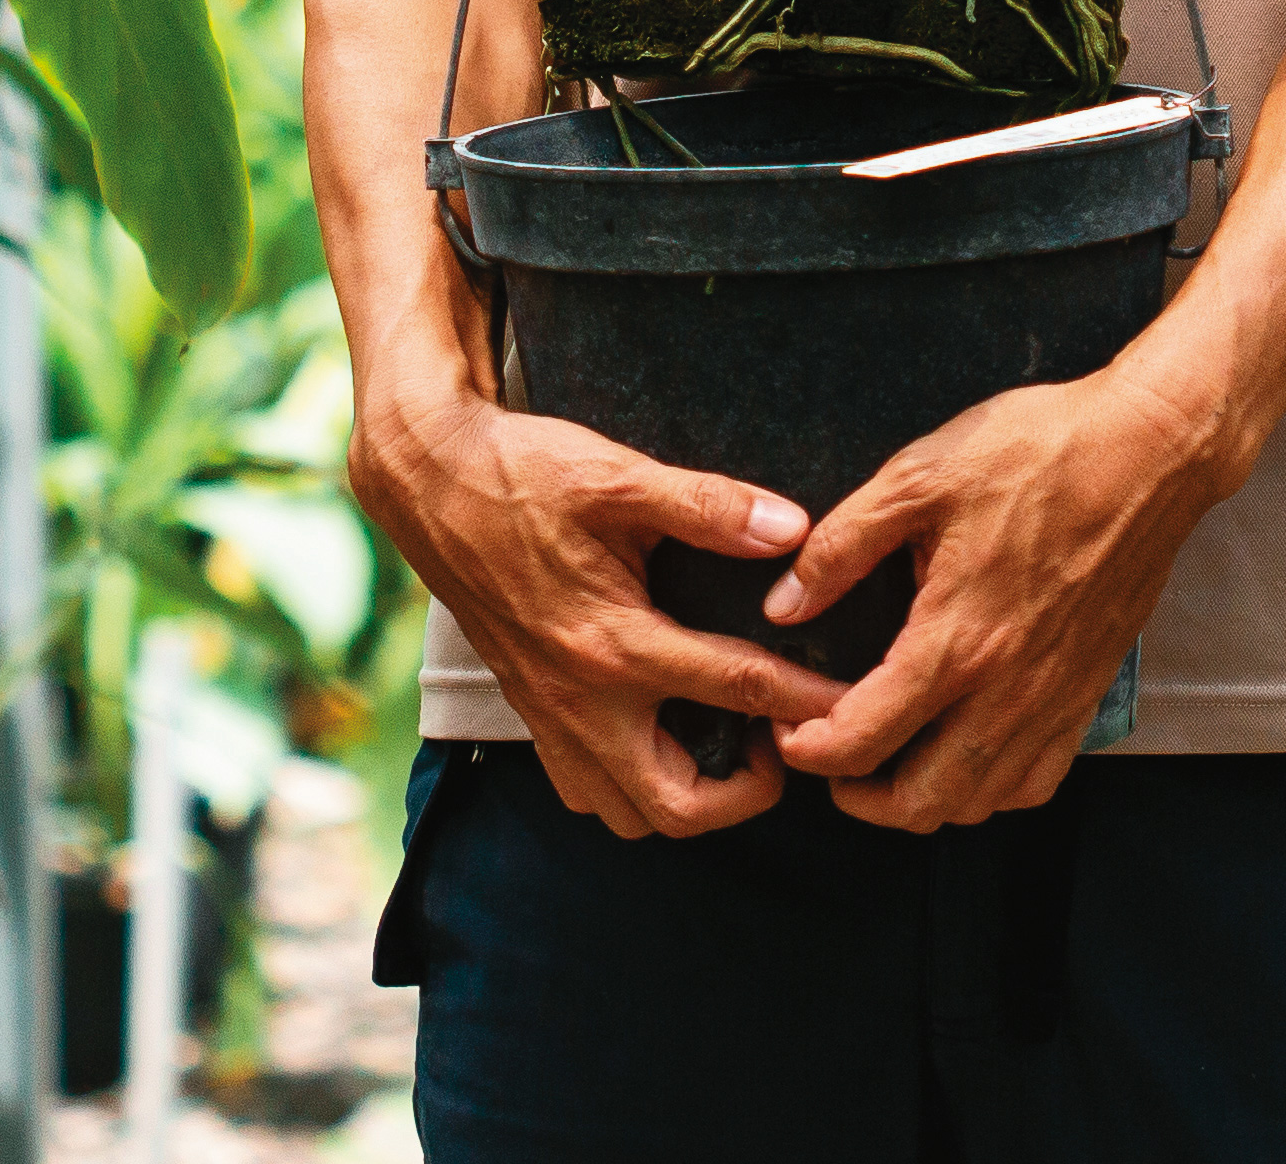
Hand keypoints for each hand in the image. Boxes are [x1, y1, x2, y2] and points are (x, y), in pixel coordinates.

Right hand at [351, 386, 834, 838]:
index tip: (855, 705)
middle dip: (747, 793)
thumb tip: (793, 528)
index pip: (736, 690)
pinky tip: (662, 735)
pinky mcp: (530, 713)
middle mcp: (582, 700)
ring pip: (628, 813)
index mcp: (614, 644)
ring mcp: (551, 716)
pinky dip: (631, 788)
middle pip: (679, 806)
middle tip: (784, 743)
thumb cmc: (523, 473)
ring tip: (729, 743)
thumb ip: (709, 506)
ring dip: (687, 798)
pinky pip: (586, 791)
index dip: (807, 702)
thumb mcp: (618, 476)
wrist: (430, 485)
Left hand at [766, 368, 1234, 829]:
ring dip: (924, 800)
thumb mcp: (920, 476)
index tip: (785, 730)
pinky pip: (1036, 781)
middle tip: (829, 761)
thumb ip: (843, 545)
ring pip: (981, 802)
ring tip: (889, 761)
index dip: (808, 750)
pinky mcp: (1088, 693)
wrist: (1150, 452)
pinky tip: (967, 753)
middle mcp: (1007, 690)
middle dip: (860, 798)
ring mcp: (1054, 700)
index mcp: (956, 639)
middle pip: (922, 801)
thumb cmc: (1040, 451)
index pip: (863, 738)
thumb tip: (784, 601)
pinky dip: (993, 790)